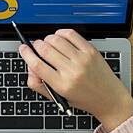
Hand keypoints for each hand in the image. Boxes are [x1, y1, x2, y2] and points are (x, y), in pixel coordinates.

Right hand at [18, 29, 132, 130]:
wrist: (109, 98)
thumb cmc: (84, 99)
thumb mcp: (59, 98)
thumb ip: (39, 84)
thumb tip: (30, 66)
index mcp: (62, 85)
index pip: (37, 65)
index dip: (26, 54)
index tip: (23, 49)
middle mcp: (72, 71)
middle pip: (45, 50)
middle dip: (36, 45)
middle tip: (35, 46)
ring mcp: (82, 59)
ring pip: (56, 40)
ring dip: (47, 38)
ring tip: (48, 43)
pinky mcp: (90, 51)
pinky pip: (71, 34)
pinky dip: (61, 33)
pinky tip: (60, 37)